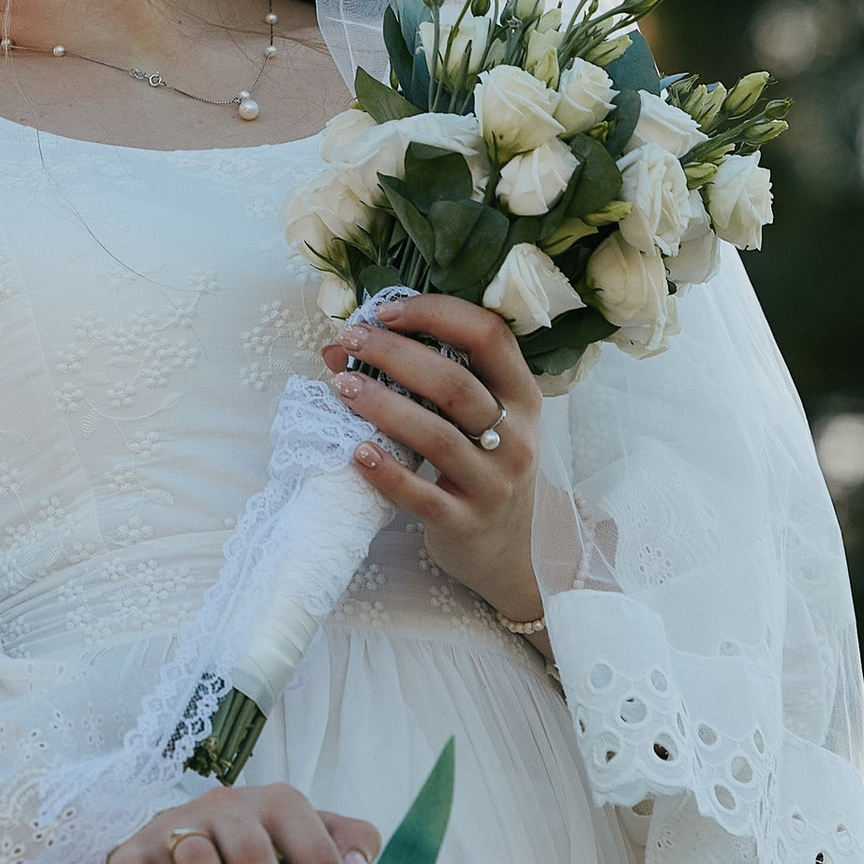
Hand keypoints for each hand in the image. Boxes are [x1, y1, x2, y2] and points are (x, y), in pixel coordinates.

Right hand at [104, 778, 381, 863]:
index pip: (315, 852)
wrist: (192, 824)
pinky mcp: (139, 843)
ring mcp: (183, 821)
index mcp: (283, 804)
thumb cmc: (265, 841)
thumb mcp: (314, 835)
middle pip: (255, 856)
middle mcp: (232, 805)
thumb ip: (350, 845)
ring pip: (198, 860)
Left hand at [325, 293, 541, 622]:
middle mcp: (516, 436)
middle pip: (455, 384)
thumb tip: (342, 349)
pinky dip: (387, 473)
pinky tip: (356, 452)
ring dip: (383, 407)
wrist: (506, 552)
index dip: (438, 314)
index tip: (387, 311)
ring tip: (340, 386)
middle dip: (396, 355)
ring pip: (437, 437)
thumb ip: (423, 382)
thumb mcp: (474, 423)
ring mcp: (494, 483)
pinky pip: (422, 496)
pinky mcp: (466, 523)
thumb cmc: (480, 471)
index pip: (490, 336)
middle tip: (349, 341)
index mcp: (522, 396)